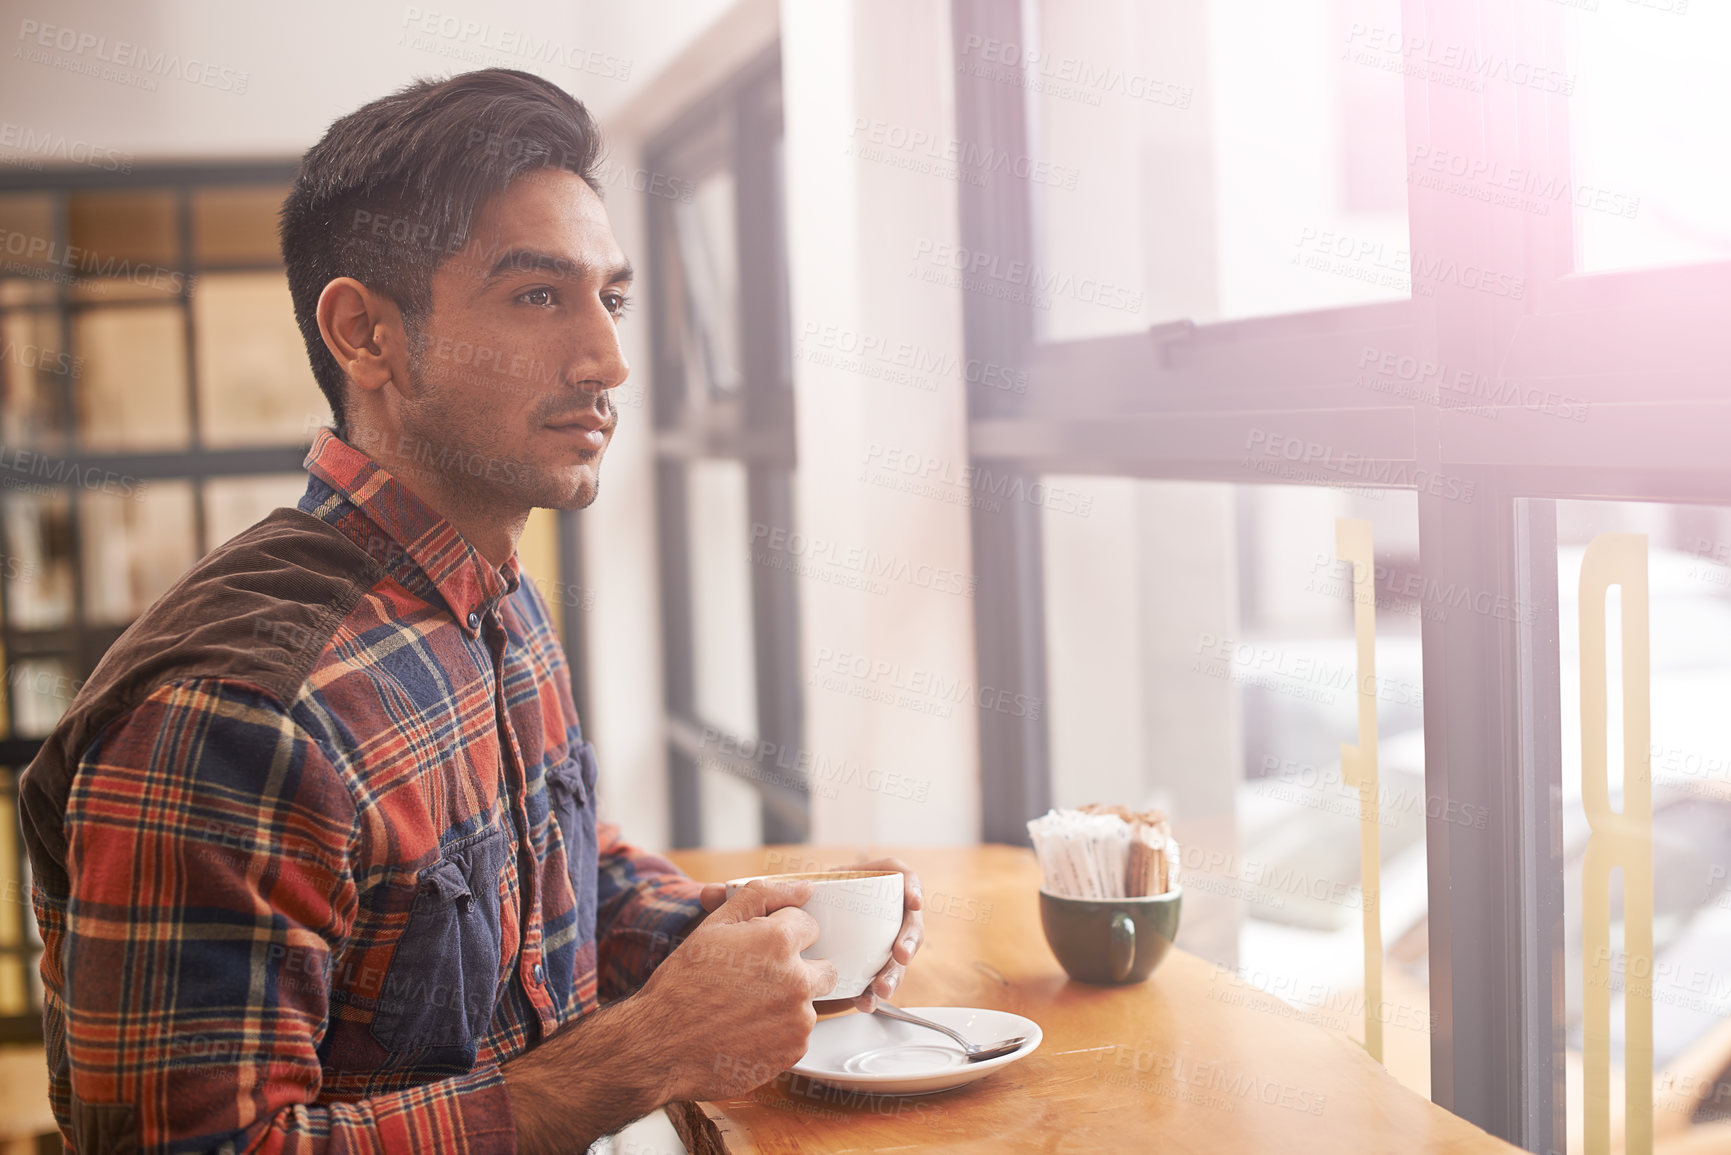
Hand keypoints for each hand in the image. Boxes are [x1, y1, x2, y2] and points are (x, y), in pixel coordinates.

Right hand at [637, 880, 836, 1100]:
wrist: (661, 1046)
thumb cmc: (683, 983)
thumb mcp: (715, 926)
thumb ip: (764, 896)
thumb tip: (805, 888)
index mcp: (778, 942)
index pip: (809, 926)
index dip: (784, 935)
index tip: (761, 949)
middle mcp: (796, 980)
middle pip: (824, 968)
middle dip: (800, 970)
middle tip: (761, 980)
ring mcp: (798, 1019)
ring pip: (811, 1003)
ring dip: (789, 1003)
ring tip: (747, 1008)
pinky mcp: (794, 1050)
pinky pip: (799, 1033)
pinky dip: (780, 1032)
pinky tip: (748, 1031)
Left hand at [698, 856, 924, 1014]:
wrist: (770, 956)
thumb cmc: (767, 920)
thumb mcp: (754, 908)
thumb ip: (733, 900)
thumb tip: (708, 894)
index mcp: (851, 885)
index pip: (892, 875)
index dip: (908, 882)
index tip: (910, 897)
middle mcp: (867, 913)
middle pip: (904, 918)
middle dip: (908, 936)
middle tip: (898, 953)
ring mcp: (871, 942)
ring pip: (898, 952)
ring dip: (895, 969)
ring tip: (881, 985)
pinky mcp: (866, 970)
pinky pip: (882, 977)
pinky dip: (878, 990)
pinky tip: (867, 1001)